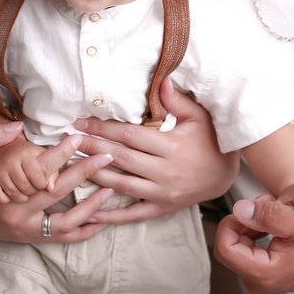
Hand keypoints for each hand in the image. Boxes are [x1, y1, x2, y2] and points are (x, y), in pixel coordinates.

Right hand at [0, 121, 115, 243]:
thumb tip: (17, 125)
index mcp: (6, 192)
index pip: (41, 170)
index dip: (62, 153)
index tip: (79, 137)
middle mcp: (18, 215)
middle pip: (60, 194)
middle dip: (85, 173)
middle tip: (106, 156)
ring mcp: (24, 229)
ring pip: (65, 223)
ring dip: (90, 207)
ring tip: (109, 189)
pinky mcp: (27, 237)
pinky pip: (59, 238)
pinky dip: (81, 232)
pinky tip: (99, 223)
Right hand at [0, 136, 54, 203]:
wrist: (3, 147)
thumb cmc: (27, 154)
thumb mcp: (42, 156)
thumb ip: (52, 169)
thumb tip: (50, 188)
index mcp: (25, 152)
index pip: (38, 178)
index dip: (42, 184)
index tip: (42, 182)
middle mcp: (9, 159)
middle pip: (26, 188)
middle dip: (33, 190)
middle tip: (32, 184)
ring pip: (14, 194)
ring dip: (22, 196)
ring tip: (23, 189)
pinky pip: (1, 198)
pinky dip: (7, 198)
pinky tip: (10, 192)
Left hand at [76, 78, 237, 224]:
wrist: (226, 176)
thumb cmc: (210, 141)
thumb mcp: (199, 117)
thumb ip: (177, 100)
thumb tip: (161, 78)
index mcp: (171, 147)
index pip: (129, 135)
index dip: (103, 127)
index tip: (81, 121)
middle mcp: (165, 172)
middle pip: (119, 159)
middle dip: (91, 148)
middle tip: (68, 139)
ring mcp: (162, 193)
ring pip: (120, 185)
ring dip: (93, 175)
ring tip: (71, 165)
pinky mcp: (160, 208)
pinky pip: (132, 213)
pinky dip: (110, 215)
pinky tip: (89, 210)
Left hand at [214, 194, 293, 293]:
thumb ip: (267, 214)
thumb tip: (239, 209)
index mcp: (263, 274)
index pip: (225, 248)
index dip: (231, 224)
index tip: (249, 209)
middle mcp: (256, 282)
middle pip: (228, 246)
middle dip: (241, 221)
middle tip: (261, 204)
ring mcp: (257, 279)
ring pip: (235, 246)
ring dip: (248, 224)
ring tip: (268, 210)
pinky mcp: (260, 273)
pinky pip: (244, 250)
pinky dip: (252, 232)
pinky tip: (268, 223)